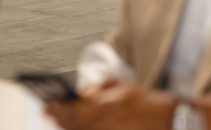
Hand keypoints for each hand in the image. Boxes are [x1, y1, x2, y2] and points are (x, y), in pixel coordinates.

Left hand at [46, 80, 175, 129]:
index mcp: (105, 106)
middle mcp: (103, 123)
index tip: (47, 103)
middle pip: (72, 122)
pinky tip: (71, 126)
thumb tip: (84, 91)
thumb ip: (101, 86)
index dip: (58, 106)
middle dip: (57, 116)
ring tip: (55, 118)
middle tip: (46, 110)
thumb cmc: (143, 101)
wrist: (164, 121)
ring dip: (65, 125)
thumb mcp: (122, 85)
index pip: (73, 108)